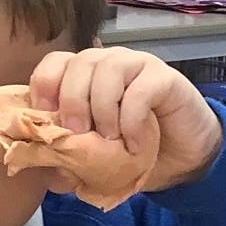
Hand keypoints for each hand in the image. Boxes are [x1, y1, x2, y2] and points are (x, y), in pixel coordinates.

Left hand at [29, 48, 222, 191]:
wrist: (182, 161)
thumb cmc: (133, 155)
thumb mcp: (94, 163)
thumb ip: (67, 160)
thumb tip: (43, 163)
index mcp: (85, 77)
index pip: (55, 62)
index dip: (45, 86)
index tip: (46, 118)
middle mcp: (109, 63)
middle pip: (80, 62)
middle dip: (72, 101)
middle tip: (80, 135)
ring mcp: (138, 66)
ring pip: (109, 68)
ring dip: (102, 107)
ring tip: (110, 139)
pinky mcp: (165, 78)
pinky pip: (140, 89)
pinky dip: (131, 119)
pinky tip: (135, 144)